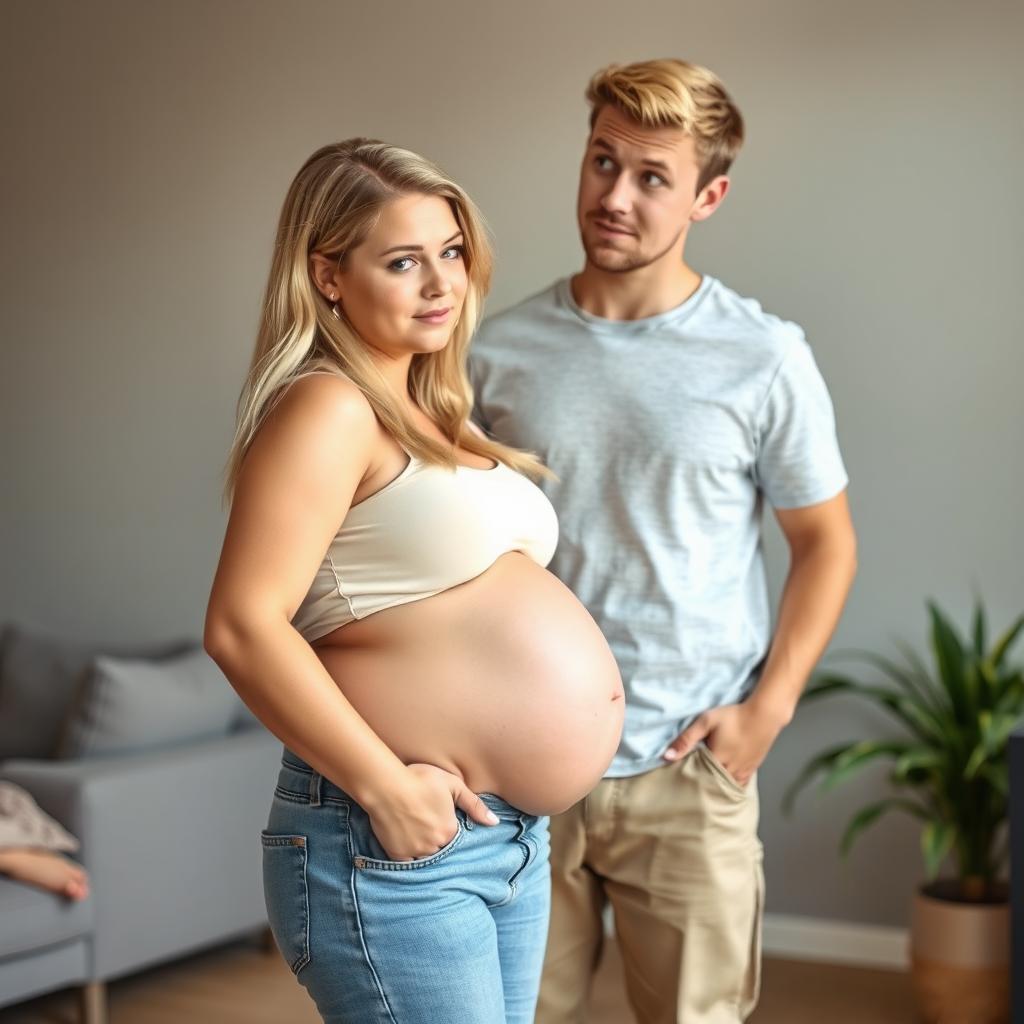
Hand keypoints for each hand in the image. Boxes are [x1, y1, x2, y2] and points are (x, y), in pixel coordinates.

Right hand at [366, 762, 497, 860]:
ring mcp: (416, 852)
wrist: (385, 785)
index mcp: (450, 830)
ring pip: (426, 857)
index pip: (455, 838)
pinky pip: (407, 866)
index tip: (441, 821)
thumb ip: (474, 804)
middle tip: (427, 828)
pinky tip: (407, 847)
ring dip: (425, 851)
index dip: (449, 829)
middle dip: (437, 841)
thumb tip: (495, 823)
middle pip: (441, 849)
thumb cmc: (420, 779)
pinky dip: (409, 860)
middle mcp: (435, 845)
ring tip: (418, 837)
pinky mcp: (397, 855)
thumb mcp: (452, 784)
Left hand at [662, 699, 788, 786]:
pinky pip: (738, 786)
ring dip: (715, 788)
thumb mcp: (706, 722)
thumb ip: (686, 739)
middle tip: (688, 787)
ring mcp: (743, 773)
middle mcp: (730, 771)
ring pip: (725, 788)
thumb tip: (666, 756)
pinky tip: (722, 786)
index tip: (678, 780)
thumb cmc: (733, 716)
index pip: (697, 778)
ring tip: (704, 787)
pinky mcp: (751, 771)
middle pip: (711, 786)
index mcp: (717, 761)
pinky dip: (729, 787)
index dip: (687, 780)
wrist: (764, 715)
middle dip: (700, 787)